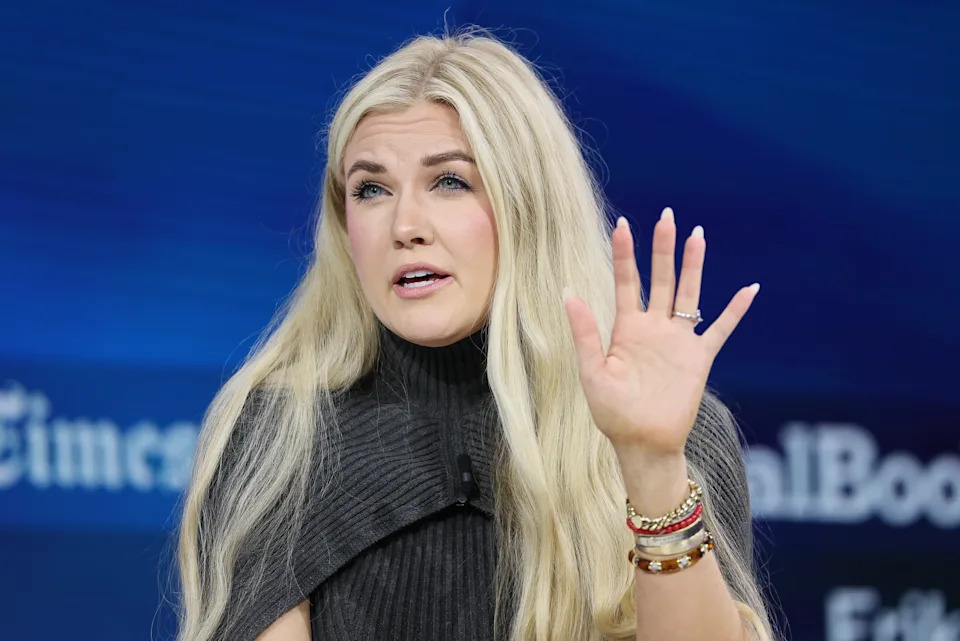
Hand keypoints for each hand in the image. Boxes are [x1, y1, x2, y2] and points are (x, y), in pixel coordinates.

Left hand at [561, 207, 758, 455]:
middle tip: (667, 215)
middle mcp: (654, 328)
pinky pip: (720, 330)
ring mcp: (678, 341)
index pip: (626, 282)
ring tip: (698, 235)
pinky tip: (749, 289)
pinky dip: (735, 311)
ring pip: (689, 294)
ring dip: (693, 266)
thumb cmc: (612, 413)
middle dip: (663, 248)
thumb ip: (585, 333)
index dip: (625, 254)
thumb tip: (568, 292)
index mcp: (627, 328)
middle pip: (661, 278)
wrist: (643, 443)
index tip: (623, 224)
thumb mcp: (592, 372)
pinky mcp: (699, 358)